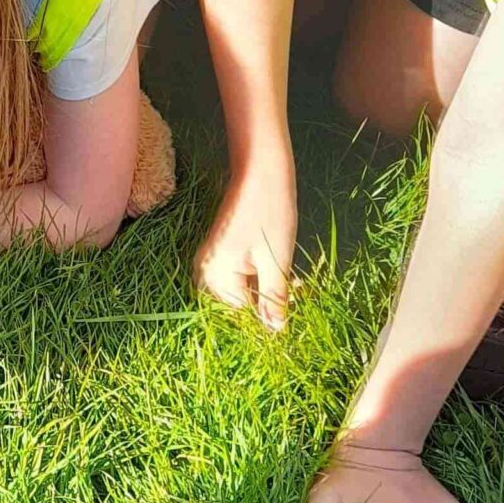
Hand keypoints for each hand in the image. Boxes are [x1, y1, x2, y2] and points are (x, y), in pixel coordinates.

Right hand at [194, 166, 296, 328]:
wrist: (260, 170)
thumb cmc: (270, 212)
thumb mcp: (277, 260)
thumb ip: (274, 298)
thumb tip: (277, 331)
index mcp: (216, 276)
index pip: (245, 313)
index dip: (271, 314)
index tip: (296, 308)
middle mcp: (205, 272)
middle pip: (238, 304)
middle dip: (267, 303)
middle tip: (298, 292)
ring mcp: (209, 261)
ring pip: (238, 291)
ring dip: (264, 292)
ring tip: (292, 282)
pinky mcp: (217, 252)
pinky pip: (235, 277)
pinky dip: (256, 278)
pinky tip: (276, 270)